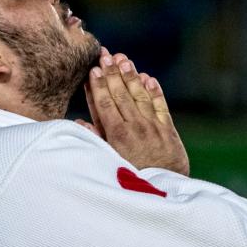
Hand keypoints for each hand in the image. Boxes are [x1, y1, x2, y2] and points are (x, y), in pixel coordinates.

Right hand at [80, 47, 189, 175]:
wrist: (162, 192)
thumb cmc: (129, 179)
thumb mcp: (108, 162)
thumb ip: (95, 140)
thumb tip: (79, 122)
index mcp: (117, 136)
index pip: (105, 104)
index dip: (99, 85)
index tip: (93, 68)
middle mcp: (135, 127)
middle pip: (122, 95)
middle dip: (113, 73)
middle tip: (106, 54)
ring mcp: (153, 127)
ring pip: (141, 96)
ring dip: (132, 77)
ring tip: (125, 60)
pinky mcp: (168, 130)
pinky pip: (161, 106)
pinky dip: (155, 92)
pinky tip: (149, 78)